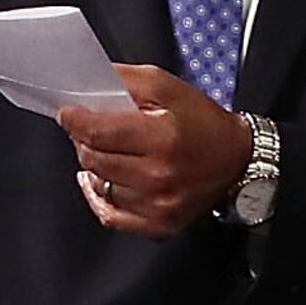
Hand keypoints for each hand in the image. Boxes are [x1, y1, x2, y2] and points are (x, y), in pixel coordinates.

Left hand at [58, 64, 254, 238]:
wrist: (237, 160)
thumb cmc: (202, 122)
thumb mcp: (168, 87)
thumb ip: (126, 80)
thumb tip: (89, 82)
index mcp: (162, 137)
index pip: (98, 132)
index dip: (75, 121)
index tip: (67, 114)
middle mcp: (159, 175)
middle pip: (94, 159)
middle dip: (85, 141)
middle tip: (90, 130)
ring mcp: (158, 204)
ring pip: (100, 185)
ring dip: (97, 167)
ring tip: (110, 152)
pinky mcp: (158, 224)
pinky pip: (110, 215)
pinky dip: (99, 198)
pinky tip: (100, 182)